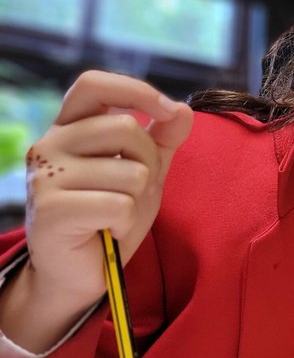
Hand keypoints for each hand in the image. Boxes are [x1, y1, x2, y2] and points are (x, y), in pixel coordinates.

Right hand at [0, 71, 192, 351]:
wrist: (79, 272)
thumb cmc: (110, 218)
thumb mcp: (144, 173)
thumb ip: (162, 141)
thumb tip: (183, 110)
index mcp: (69, 129)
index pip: (94, 84)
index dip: (135, 90)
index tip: (166, 111)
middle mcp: (49, 145)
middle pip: (126, 128)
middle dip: (149, 163)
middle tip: (134, 193)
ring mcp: (45, 176)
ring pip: (130, 171)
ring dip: (138, 200)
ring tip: (116, 216)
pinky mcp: (50, 209)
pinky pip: (118, 204)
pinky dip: (126, 222)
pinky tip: (108, 231)